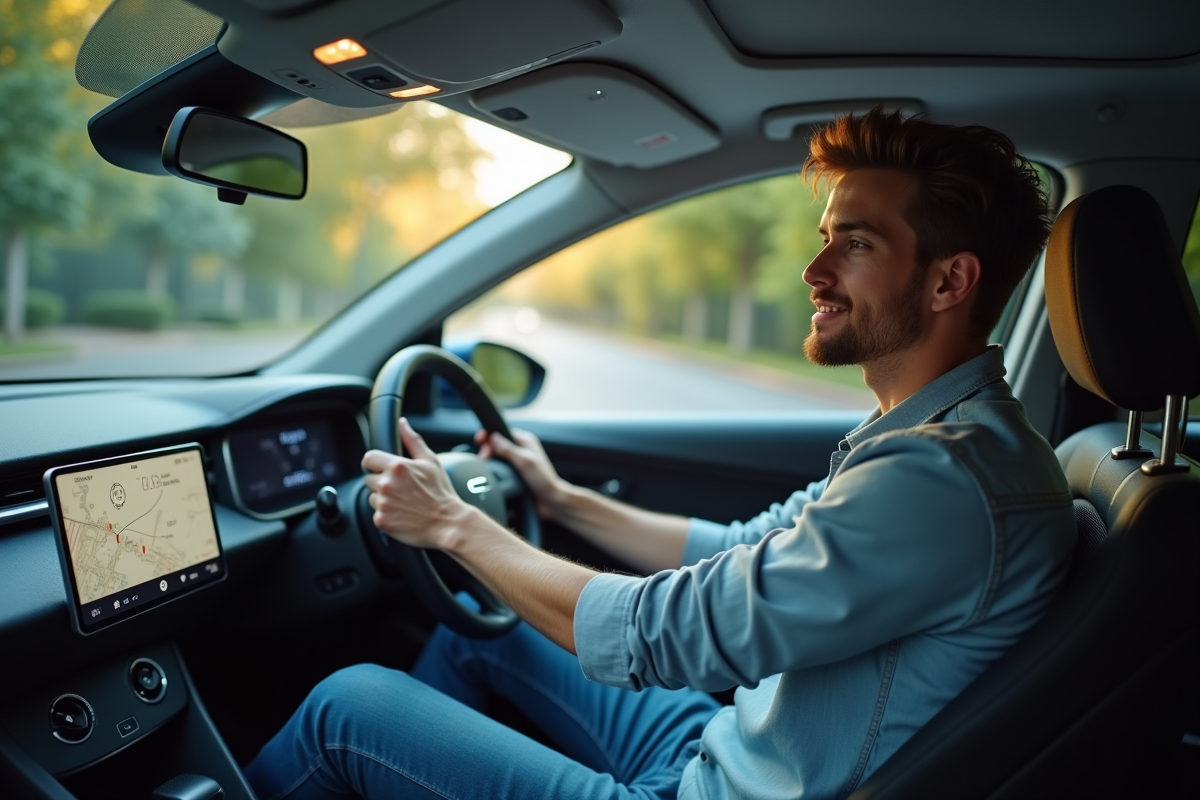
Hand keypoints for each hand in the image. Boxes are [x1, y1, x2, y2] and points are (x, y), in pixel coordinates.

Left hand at [363, 417, 472, 549]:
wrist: (447, 523)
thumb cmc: (441, 492)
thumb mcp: (431, 461)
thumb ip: (413, 440)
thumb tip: (402, 424)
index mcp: (397, 467)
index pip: (368, 458)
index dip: (375, 463)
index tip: (382, 469)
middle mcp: (387, 484)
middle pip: (369, 479)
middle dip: (381, 482)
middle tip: (401, 489)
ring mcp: (383, 503)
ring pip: (372, 497)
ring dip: (383, 499)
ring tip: (404, 502)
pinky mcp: (382, 520)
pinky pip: (377, 514)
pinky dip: (386, 514)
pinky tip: (402, 513)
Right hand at [475, 427, 568, 519]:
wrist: (551, 501)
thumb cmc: (543, 480)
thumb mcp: (525, 462)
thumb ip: (508, 449)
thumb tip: (493, 437)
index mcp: (525, 441)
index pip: (503, 431)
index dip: (490, 434)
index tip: (480, 440)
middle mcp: (521, 450)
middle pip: (497, 444)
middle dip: (487, 448)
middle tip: (483, 457)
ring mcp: (517, 462)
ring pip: (497, 457)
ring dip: (489, 460)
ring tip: (484, 465)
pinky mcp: (514, 474)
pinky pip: (500, 468)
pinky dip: (493, 469)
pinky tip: (489, 473)